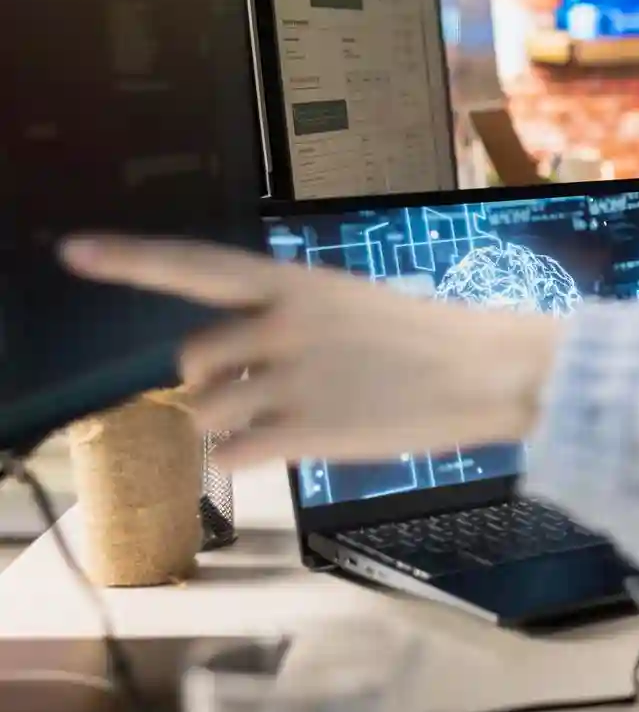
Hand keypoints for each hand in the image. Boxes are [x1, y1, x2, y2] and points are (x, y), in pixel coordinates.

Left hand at [56, 236, 561, 468]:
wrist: (494, 371)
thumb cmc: (432, 340)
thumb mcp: (353, 306)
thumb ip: (287, 322)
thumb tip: (222, 364)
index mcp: (297, 284)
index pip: (196, 264)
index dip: (129, 258)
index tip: (72, 251)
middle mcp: (283, 324)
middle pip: (191, 359)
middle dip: (211, 382)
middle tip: (258, 391)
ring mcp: (291, 379)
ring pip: (203, 413)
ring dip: (229, 424)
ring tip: (288, 419)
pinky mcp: (305, 431)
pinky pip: (231, 456)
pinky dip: (245, 460)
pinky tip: (286, 449)